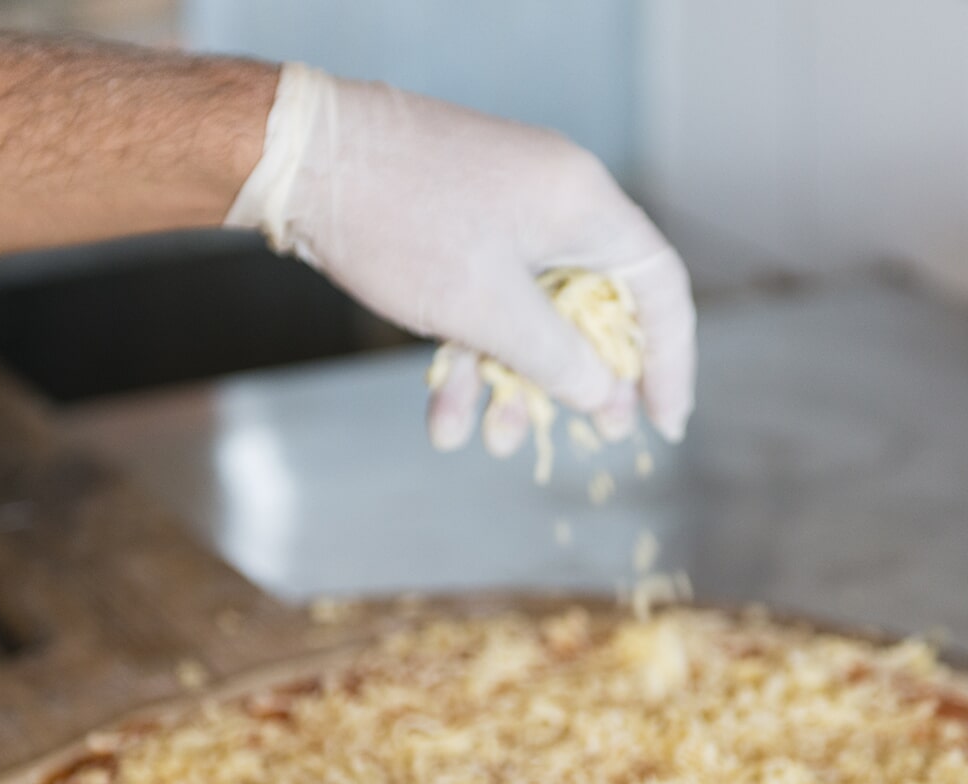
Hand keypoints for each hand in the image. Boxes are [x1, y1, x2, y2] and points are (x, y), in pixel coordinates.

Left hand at [225, 64, 695, 454]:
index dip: (670, 361)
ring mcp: (505, 212)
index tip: (663, 421)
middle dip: (584, 382)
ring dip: (515, 381)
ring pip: (534, 313)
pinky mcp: (460, 225)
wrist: (298, 157)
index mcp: (583, 205)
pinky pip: (487, 299)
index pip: (659, 288)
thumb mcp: (489, 310)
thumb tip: (607, 400)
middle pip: (597, 306)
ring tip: (491, 440)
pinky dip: (472, 354)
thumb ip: (559, 361)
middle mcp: (555, 202)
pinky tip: (443, 415)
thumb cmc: (401, 224)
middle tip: (589, 437)